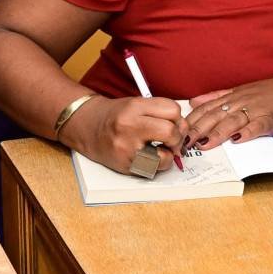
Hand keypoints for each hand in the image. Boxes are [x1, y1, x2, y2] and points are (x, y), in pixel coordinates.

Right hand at [69, 93, 187, 177]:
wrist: (88, 127)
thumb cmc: (116, 116)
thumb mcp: (136, 104)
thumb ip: (159, 112)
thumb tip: (184, 129)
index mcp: (135, 106)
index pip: (173, 110)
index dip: (178, 119)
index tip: (175, 123)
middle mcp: (130, 125)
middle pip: (171, 132)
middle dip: (177, 137)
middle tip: (172, 139)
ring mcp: (126, 147)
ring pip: (165, 155)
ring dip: (169, 154)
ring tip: (160, 150)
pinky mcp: (125, 164)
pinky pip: (154, 169)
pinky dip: (157, 165)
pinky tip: (150, 158)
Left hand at [182, 78, 272, 152]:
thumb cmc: (270, 94)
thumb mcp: (240, 91)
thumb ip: (216, 97)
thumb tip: (193, 101)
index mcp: (232, 96)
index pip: (206, 108)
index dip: (192, 120)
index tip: (178, 131)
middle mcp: (241, 102)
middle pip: (216, 116)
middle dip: (198, 129)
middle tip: (184, 142)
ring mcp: (257, 110)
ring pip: (233, 121)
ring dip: (218, 133)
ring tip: (204, 144)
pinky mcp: (272, 118)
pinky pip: (258, 125)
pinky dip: (248, 132)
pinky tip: (238, 140)